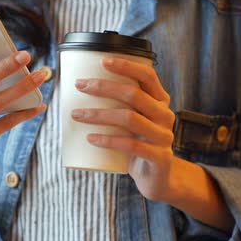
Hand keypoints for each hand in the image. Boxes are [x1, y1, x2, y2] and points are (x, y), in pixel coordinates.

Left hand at [70, 57, 175, 201]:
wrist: (157, 178)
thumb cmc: (137, 144)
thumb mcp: (132, 122)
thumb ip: (117, 106)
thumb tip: (79, 91)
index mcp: (159, 101)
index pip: (147, 76)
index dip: (126, 66)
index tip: (102, 61)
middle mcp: (165, 115)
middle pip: (134, 95)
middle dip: (103, 87)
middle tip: (79, 86)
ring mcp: (163, 137)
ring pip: (129, 119)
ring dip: (99, 114)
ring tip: (76, 114)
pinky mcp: (158, 157)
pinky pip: (131, 146)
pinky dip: (108, 140)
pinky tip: (90, 138)